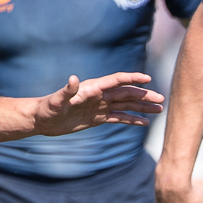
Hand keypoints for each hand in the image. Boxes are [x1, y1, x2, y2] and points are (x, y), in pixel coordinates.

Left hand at [30, 71, 161, 137]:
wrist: (42, 120)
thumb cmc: (47, 108)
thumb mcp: (56, 100)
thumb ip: (66, 90)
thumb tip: (73, 79)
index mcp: (93, 88)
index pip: (117, 81)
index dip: (132, 79)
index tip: (147, 79)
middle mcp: (99, 95)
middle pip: (126, 93)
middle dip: (144, 96)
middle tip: (161, 100)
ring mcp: (100, 106)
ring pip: (126, 105)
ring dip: (142, 107)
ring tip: (159, 110)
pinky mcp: (98, 118)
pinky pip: (119, 118)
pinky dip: (132, 119)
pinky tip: (144, 122)